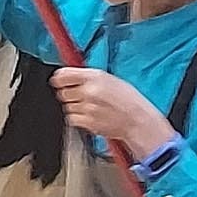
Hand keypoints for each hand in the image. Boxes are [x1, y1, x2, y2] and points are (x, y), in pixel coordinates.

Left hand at [50, 67, 175, 155]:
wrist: (137, 119)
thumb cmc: (128, 100)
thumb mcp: (110, 79)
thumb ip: (88, 77)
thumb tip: (70, 77)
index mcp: (94, 76)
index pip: (62, 75)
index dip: (59, 79)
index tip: (60, 81)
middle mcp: (88, 91)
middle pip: (62, 92)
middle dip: (70, 95)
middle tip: (82, 97)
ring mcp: (86, 107)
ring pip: (67, 107)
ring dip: (75, 108)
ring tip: (90, 107)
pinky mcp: (86, 122)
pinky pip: (72, 119)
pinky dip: (78, 119)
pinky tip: (90, 116)